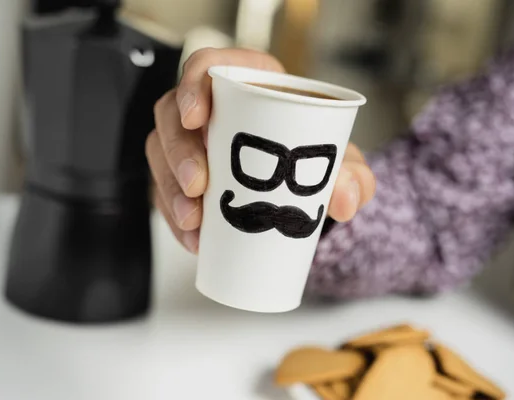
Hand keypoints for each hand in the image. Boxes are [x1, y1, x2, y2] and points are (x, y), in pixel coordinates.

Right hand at [146, 48, 375, 253]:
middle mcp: (212, 109)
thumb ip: (354, 177)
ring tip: (193, 221)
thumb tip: (344, 200)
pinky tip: (192, 238)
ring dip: (169, 187)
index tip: (197, 118)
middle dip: (178, 151)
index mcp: (249, 86)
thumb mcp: (341, 165)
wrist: (304, 190)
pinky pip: (163, 189)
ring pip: (160, 151)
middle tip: (197, 187)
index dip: (193, 85)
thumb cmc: (316, 159)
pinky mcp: (181, 174)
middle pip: (172, 113)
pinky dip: (174, 215)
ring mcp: (191, 142)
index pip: (208, 66)